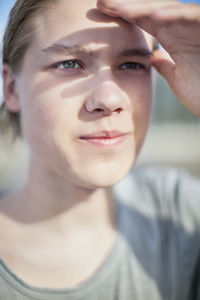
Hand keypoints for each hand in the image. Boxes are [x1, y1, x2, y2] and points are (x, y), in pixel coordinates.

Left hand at [97, 0, 199, 116]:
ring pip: (168, 10)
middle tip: (101, 2)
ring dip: (143, 8)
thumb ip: (165, 66)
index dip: (122, 15)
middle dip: (126, 6)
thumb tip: (154, 57)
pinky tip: (154, 17)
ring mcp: (196, 27)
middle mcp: (182, 28)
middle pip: (151, 10)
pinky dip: (174, 16)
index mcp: (172, 38)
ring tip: (118, 7)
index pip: (143, 22)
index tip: (99, 13)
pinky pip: (192, 18)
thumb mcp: (178, 79)